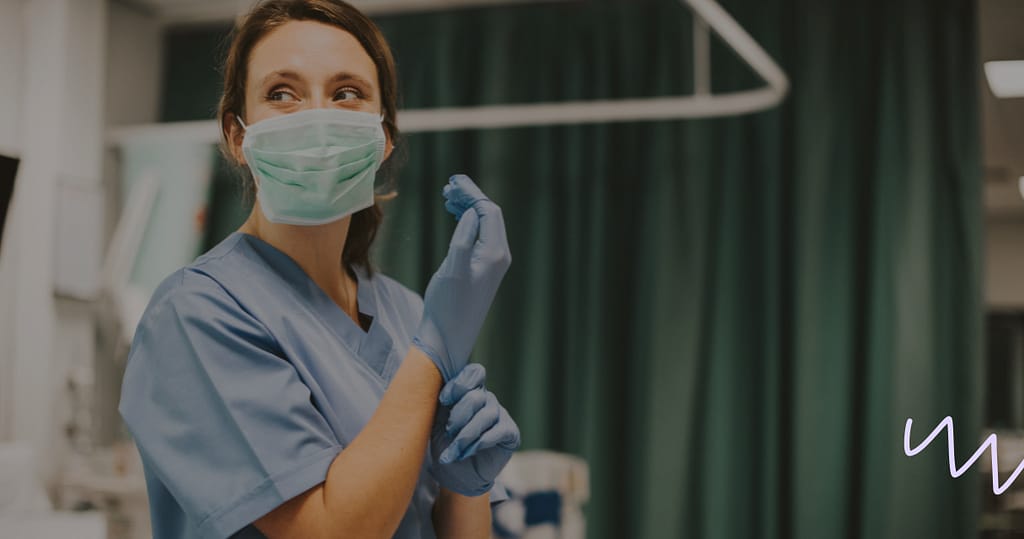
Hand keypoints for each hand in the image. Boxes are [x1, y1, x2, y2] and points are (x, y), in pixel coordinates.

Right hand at [412, 175, 510, 380]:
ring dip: (468, 208)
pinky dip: (467, 222)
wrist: (447, 338)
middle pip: (490, 215)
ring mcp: (492, 263)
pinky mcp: (483, 270)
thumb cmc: (447, 306)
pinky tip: (454, 216)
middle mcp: (499, 256)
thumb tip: (471, 213)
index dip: (472, 193)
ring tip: (447, 197)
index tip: (452, 182)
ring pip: (484, 225)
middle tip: (448, 186)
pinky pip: (479, 236)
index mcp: (495, 254)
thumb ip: (463, 238)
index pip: (489, 211)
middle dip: (470, 197)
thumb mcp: (452, 269)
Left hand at [429, 364, 519, 496]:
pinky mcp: (510, 433)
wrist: (455, 476)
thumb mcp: (436, 422)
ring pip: (486, 415)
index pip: (473, 373)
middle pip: (477, 396)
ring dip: (466, 435)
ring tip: (454, 451)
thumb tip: (432, 383)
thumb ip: (440, 403)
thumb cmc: (444, 445)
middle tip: (448, 433)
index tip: (443, 401)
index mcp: (470, 391)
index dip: (459, 384)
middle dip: (459, 416)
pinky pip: (498, 430)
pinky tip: (467, 452)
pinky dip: (480, 442)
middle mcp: (487, 399)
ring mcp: (500, 415)